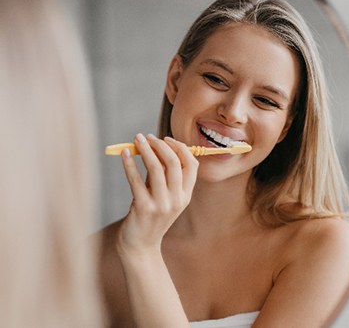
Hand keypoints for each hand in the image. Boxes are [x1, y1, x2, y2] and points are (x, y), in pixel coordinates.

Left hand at [117, 133, 197, 256]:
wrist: (141, 246)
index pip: (191, 164)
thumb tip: (155, 146)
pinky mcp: (143, 208)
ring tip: (136, 139)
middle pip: (174, 163)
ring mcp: (161, 205)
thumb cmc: (151, 216)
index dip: (180, 148)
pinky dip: (129, 164)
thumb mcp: (164, 196)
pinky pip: (135, 180)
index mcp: (186, 195)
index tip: (166, 139)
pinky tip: (124, 154)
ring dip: (145, 149)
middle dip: (160, 145)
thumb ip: (163, 175)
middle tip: (147, 137)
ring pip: (155, 168)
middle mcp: (177, 200)